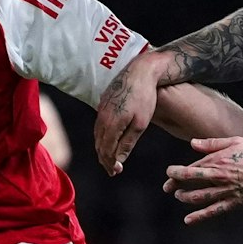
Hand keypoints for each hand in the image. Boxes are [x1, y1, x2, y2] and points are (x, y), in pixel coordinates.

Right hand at [93, 56, 163, 174]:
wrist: (140, 71)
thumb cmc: (145, 97)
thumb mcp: (140, 123)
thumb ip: (128, 143)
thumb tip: (119, 160)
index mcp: (111, 124)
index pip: (106, 150)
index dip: (109, 163)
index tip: (115, 172)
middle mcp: (102, 117)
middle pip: (99, 144)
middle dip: (105, 158)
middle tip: (112, 170)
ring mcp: (101, 109)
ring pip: (97, 134)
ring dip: (102, 148)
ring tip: (109, 158)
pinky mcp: (102, 102)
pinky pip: (98, 124)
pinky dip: (102, 135)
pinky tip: (108, 139)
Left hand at [163, 136, 242, 223]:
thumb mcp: (234, 142)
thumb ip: (211, 143)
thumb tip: (192, 144)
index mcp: (218, 160)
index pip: (190, 167)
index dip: (176, 171)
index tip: (170, 172)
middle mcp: (219, 176)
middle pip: (189, 181)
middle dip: (173, 184)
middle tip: (166, 187)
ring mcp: (225, 191)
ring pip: (197, 197)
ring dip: (184, 197)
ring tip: (179, 196)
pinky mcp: (232, 203)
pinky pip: (212, 211)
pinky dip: (198, 217)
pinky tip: (187, 220)